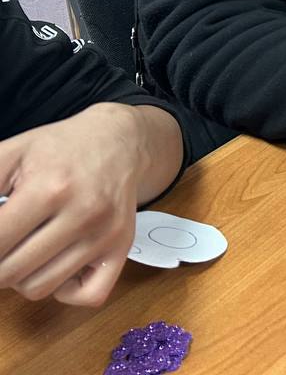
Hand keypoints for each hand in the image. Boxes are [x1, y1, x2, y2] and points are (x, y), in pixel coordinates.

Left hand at [0, 103, 181, 305]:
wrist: (119, 141)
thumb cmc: (59, 148)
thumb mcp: (10, 153)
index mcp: (51, 188)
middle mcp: (83, 214)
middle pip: (10, 272)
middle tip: (2, 243)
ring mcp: (106, 235)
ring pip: (40, 288)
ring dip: (22, 276)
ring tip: (26, 248)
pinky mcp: (122, 248)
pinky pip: (86, 296)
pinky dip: (64, 291)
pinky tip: (56, 264)